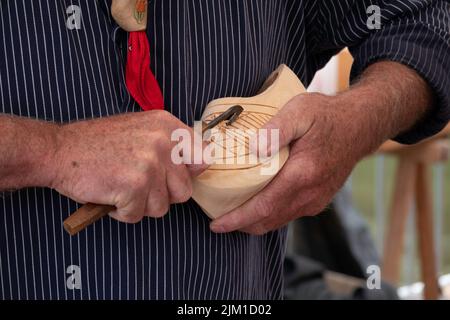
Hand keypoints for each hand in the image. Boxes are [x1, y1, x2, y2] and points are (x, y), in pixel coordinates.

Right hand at [49, 110, 205, 222]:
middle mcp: (163, 142)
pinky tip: (111, 196)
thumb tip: (201, 164)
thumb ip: (170, 145)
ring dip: (141, 205)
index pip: (204, 156)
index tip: (173, 176)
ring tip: (122, 189)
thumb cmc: (98, 143)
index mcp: (167, 126)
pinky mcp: (134, 187)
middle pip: (184, 190)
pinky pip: (138, 215)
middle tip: (139, 185)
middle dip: (162, 195)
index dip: (190, 173)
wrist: (59, 149)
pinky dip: (123, 212)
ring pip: (162, 207)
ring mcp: (149, 165)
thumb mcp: (141, 130)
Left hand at [210, 93, 372, 234]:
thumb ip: (275, 129)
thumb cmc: (327, 115)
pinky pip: (289, 214)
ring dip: (254, 222)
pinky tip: (258, 206)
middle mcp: (310, 193)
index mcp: (302, 174)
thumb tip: (252, 148)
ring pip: (278, 220)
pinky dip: (269, 215)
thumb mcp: (300, 110)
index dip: (237, 219)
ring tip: (233, 216)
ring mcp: (316, 200)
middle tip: (218, 222)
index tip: (216, 225)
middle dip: (241, 225)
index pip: (263, 207)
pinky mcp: (319, 199)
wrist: (359, 125)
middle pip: (268, 220)